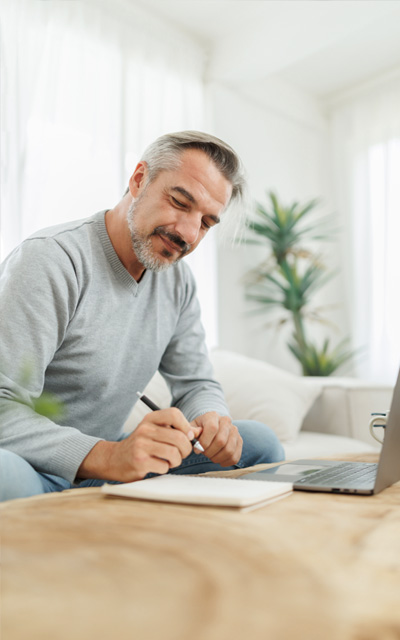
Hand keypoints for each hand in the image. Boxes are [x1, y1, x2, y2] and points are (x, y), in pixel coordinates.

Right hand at [78, 408, 201, 482]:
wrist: (114, 459)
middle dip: (186, 449)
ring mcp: (141, 445)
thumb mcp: (154, 431)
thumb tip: (196, 433)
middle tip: (181, 454)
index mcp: (150, 419)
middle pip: (179, 437)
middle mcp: (145, 429)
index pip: (174, 414)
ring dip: (176, 461)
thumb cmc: (140, 445)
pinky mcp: (140, 461)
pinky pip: (164, 466)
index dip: (186, 426)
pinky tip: (156, 466)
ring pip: (174, 453)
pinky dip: (164, 469)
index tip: (186, 436)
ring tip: (169, 461)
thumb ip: (175, 430)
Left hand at [190, 412, 242, 466]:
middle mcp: (226, 421)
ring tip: (210, 456)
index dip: (204, 442)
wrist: (210, 428)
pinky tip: (218, 460)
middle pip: (221, 441)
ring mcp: (235, 431)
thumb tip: (190, 436)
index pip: (212, 428)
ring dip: (217, 458)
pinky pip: (235, 457)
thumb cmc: (199, 430)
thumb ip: (190, 431)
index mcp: (213, 416)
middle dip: (209, 452)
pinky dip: (225, 462)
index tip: (197, 449)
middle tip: (204, 453)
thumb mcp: (191, 428)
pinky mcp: (239, 441)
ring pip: (229, 450)